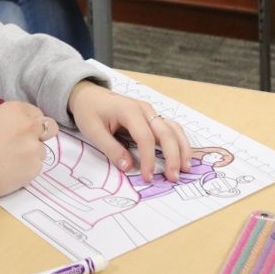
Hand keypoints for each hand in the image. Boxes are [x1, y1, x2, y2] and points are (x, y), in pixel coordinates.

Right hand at [0, 101, 56, 197]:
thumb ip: (13, 120)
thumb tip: (24, 127)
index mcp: (16, 110)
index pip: (36, 112)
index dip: (30, 122)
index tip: (21, 130)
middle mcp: (29, 125)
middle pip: (50, 126)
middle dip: (42, 134)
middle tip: (29, 142)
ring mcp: (35, 146)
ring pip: (42, 149)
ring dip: (32, 153)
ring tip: (12, 160)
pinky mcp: (36, 166)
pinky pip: (37, 165)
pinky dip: (28, 168)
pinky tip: (12, 170)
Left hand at [68, 81, 192, 182]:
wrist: (89, 95)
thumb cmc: (89, 111)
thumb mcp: (93, 130)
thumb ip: (111, 149)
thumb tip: (128, 167)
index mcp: (129, 110)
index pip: (145, 137)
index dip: (149, 159)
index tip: (147, 177)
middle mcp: (144, 109)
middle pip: (166, 133)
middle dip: (172, 156)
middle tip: (173, 178)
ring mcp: (151, 112)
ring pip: (174, 129)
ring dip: (182, 149)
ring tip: (186, 169)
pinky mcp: (152, 117)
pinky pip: (171, 129)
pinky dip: (179, 142)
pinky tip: (183, 157)